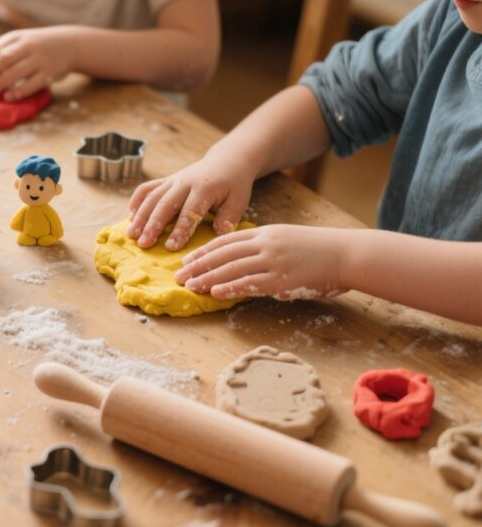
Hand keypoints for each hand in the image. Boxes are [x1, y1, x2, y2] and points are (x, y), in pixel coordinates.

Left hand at [0, 27, 74, 101]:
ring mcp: (40, 60)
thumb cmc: (36, 44)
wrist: (68, 44)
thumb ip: (0, 48)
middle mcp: (28, 46)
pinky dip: (19, 91)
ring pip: (17, 72)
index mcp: (17, 37)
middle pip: (4, 59)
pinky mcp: (50, 73)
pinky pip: (32, 84)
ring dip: (1, 83)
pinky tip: (9, 97)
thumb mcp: (19, 40)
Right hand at [127, 144, 258, 249]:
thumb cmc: (233, 185)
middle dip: (152, 225)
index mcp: (205, 188)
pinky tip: (130, 217)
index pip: (190, 210)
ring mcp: (173, 180)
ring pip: (152, 197)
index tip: (171, 247)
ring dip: (140, 216)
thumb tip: (220, 234)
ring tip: (131, 234)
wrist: (226, 161)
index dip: (180, 229)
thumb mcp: (239, 200)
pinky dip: (136, 201)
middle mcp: (185, 182)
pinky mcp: (165, 180)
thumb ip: (229, 217)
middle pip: (165, 204)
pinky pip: (146, 188)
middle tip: (143, 244)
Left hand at [174, 225, 346, 299]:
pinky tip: (215, 293)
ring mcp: (273, 261)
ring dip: (207, 278)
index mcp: (265, 233)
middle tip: (178, 275)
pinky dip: (230, 287)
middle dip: (198, 265)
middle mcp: (265, 244)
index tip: (186, 259)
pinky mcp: (282, 279)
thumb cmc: (319, 250)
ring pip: (231, 268)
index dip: (203, 250)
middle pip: (222, 254)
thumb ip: (265, 249)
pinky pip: (250, 283)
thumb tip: (244, 263)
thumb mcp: (287, 240)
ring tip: (190, 286)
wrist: (347, 254)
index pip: (225, 241)